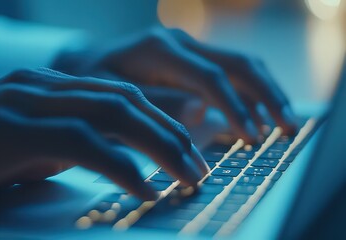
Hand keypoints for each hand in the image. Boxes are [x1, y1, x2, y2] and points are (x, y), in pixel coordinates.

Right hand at [0, 68, 207, 214]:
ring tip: (185, 176)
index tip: (190, 149)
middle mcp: (40, 84)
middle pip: (126, 101)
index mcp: (49, 86)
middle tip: (198, 166)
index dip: (163, 121)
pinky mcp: (6, 129)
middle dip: (171, 133)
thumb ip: (71, 143)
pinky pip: (79, 141)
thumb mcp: (31, 148)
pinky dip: (118, 164)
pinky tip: (143, 186)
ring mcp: (23, 101)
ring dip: (157, 145)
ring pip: (111, 113)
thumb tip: (117, 156)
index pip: (122, 96)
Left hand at [52, 28, 297, 141]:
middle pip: (237, 63)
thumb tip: (201, 113)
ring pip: (241, 64)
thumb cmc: (92, 82)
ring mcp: (189, 48)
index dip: (235, 106)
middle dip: (267, 95)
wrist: (86, 62)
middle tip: (289, 128)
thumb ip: (156, 104)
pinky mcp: (192, 59)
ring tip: (285, 125)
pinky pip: (230, 73)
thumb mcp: (111, 96)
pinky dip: (249, 95)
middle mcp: (180, 42)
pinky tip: (259, 118)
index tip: (253, 136)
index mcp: (158, 50)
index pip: (209, 76)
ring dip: (266, 93)